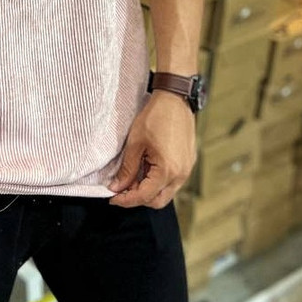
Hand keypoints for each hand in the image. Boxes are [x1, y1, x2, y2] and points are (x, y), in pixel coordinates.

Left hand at [107, 90, 196, 208]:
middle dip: (137, 199)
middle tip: (121, 190)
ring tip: (131, 178)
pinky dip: (158, 182)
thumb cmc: (155, 117)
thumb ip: (127, 169)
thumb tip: (117, 187)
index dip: (126, 200)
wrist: (175, 100)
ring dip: (148, 191)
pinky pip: (172, 182)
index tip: (113, 197)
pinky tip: (145, 170)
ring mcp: (186, 169)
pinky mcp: (188, 163)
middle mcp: (180, 175)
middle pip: (157, 201)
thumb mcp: (135, 144)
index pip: (144, 196)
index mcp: (167, 171)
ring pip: (166, 192)